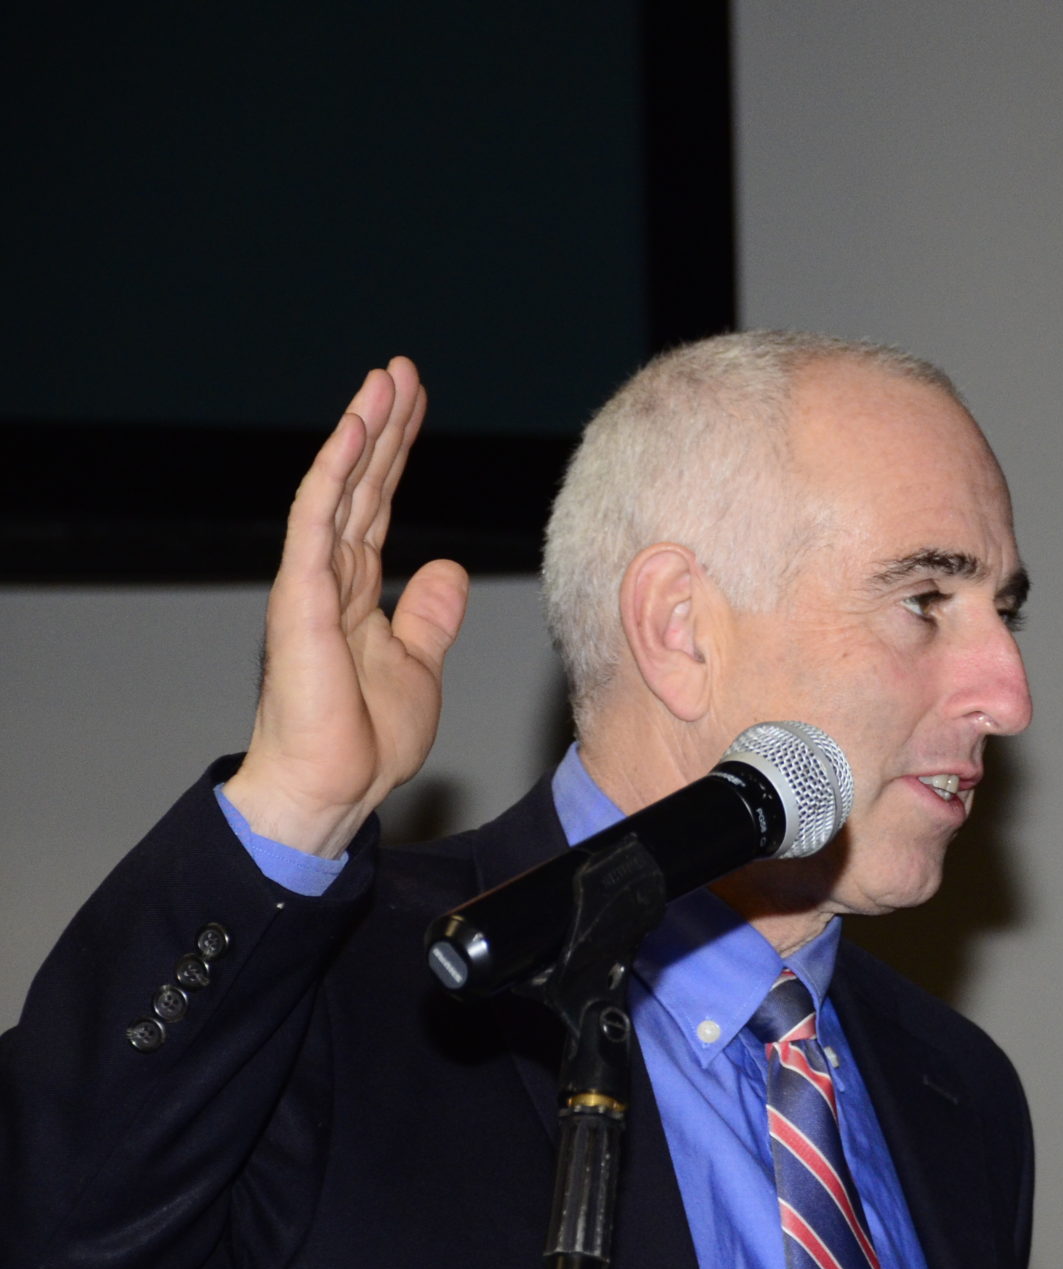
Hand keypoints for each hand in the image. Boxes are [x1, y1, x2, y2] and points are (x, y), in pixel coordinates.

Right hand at [226, 359, 469, 857]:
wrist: (333, 790)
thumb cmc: (364, 740)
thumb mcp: (419, 666)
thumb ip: (429, 615)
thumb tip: (447, 569)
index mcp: (357, 588)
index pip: (378, 501)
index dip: (398, 450)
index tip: (416, 401)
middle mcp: (330, 576)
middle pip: (360, 483)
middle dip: (382, 424)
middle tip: (401, 370)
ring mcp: (312, 584)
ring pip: (336, 490)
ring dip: (360, 433)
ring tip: (381, 381)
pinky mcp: (301, 601)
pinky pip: (316, 525)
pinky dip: (334, 477)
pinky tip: (352, 434)